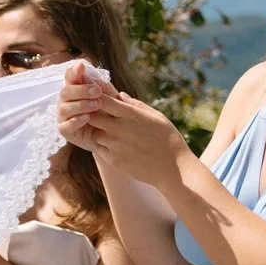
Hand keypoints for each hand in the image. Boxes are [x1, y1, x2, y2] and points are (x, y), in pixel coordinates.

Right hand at [57, 64, 111, 151]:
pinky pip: (65, 126)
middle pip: (65, 92)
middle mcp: (66, 101)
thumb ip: (102, 85)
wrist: (112, 134)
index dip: (74, 71)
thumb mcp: (109, 96)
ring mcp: (64, 116)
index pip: (70, 77)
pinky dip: (75, 121)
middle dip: (81, 90)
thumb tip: (94, 73)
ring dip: (80, 105)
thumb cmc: (109, 111)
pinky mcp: (66, 131)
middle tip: (97, 91)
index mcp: (75, 89)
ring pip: (64, 108)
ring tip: (97, 105)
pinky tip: (87, 118)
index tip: (82, 66)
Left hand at [57, 67, 187, 187]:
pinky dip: (103, 146)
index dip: (96, 96)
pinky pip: (99, 149)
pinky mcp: (112, 160)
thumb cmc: (168, 139)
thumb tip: (119, 95)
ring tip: (113, 134)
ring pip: (94, 133)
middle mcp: (119, 128)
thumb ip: (135, 105)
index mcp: (131, 114)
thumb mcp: (156, 117)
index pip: (103, 99)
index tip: (95, 96)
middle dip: (93, 114)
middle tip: (99, 115)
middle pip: (92, 116)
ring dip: (99, 131)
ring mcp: (114, 145)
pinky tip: (117, 147)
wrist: (173, 169)